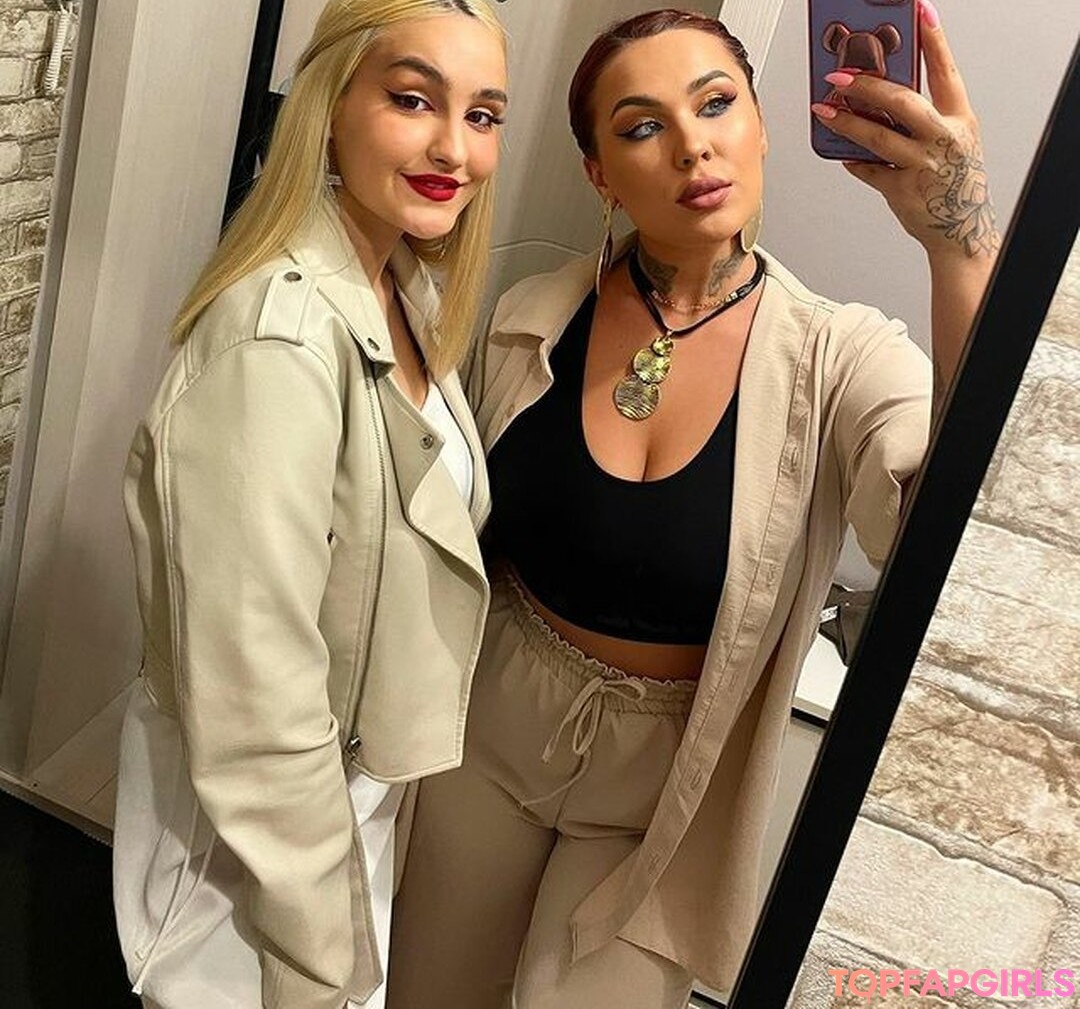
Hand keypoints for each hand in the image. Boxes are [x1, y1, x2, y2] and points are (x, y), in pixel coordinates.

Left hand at [811, 0, 1000, 262]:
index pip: (946, 71)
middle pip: (903, 103)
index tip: (920, 12)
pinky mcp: (902, 191)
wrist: (960, 228)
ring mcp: (923, 166)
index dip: (933, 40)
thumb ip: (925, 118)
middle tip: (840, 75)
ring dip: (846, 122)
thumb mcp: (953, 140)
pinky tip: (841, 152)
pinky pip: (869, 171)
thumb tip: (883, 97)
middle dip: (868, 86)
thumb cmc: (954, 181)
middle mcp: (944, 140)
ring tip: (824, 110)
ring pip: (878, 137)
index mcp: (959, 119)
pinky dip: (854, 161)